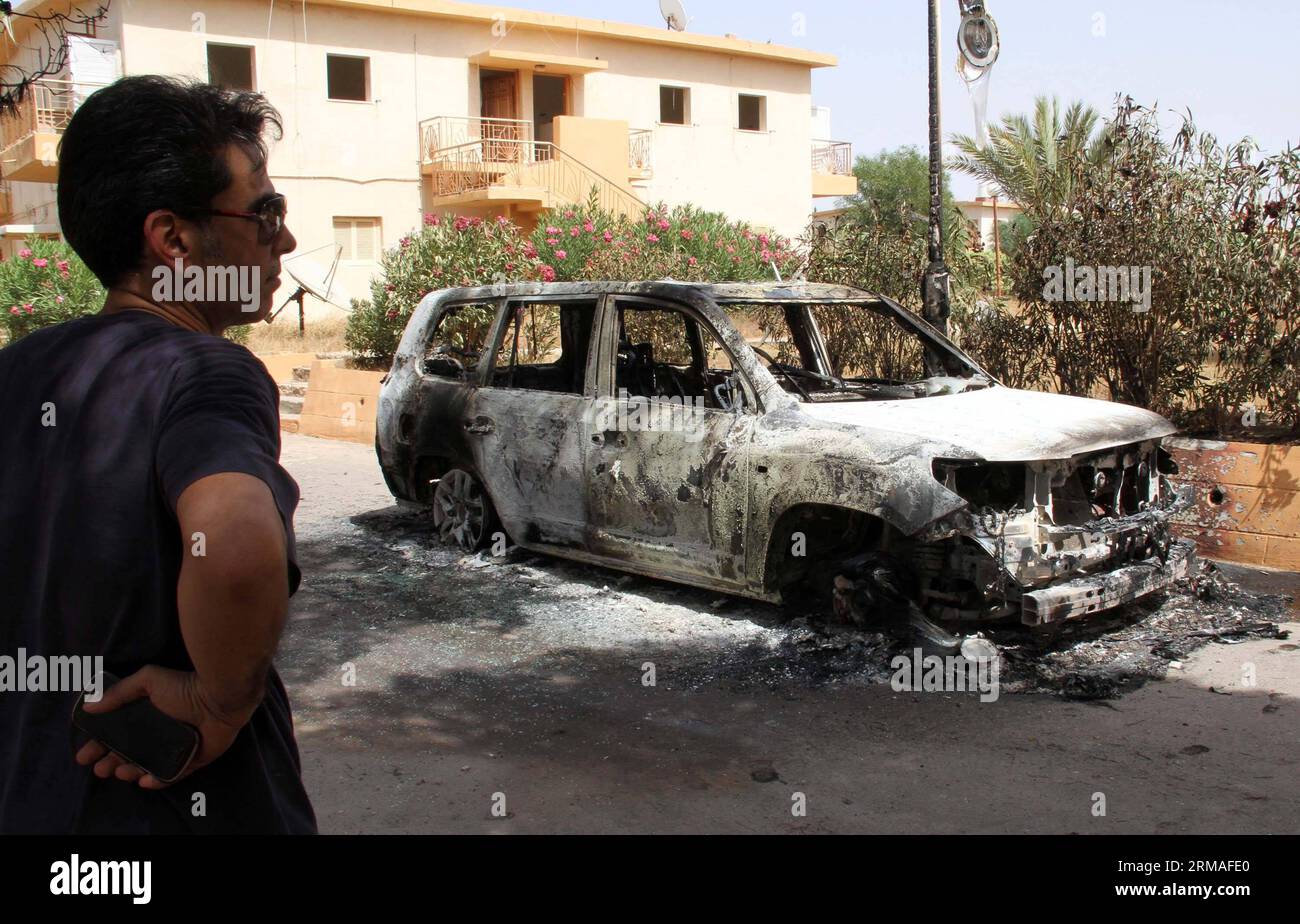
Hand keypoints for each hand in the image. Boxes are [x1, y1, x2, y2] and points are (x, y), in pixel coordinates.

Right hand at [74, 666, 251, 788]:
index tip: (83, 755)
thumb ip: (120, 692)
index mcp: (148, 716)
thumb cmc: (184, 688)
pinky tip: (144, 781)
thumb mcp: (148, 681)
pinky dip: (157, 780)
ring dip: (130, 771)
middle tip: (100, 768)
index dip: (99, 745)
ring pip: (146, 766)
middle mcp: (159, 733)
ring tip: (120, 771)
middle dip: (111, 762)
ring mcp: (175, 748)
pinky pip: (172, 775)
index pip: (117, 734)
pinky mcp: (192, 760)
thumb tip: (89, 705)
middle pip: (129, 753)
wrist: (219, 698)